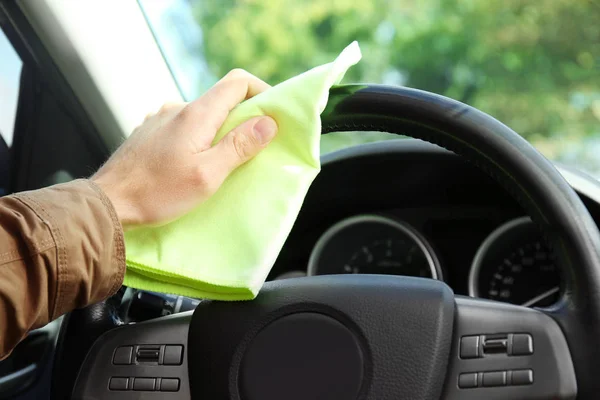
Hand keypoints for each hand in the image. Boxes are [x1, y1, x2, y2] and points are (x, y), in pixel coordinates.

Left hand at [92, 69, 277, 227]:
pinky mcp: (149, 132)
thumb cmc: (158, 193)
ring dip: (218, 132)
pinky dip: (198, 139)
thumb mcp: (207, 175)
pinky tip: (192, 165)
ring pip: (202, 116)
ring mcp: (160, 119)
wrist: (107, 203)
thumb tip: (268, 122)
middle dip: (243, 119)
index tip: (273, 115)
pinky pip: (183, 127)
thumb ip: (239, 146)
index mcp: (196, 114)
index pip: (237, 82)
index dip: (261, 91)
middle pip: (221, 100)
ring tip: (221, 163)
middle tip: (252, 148)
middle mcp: (177, 108)